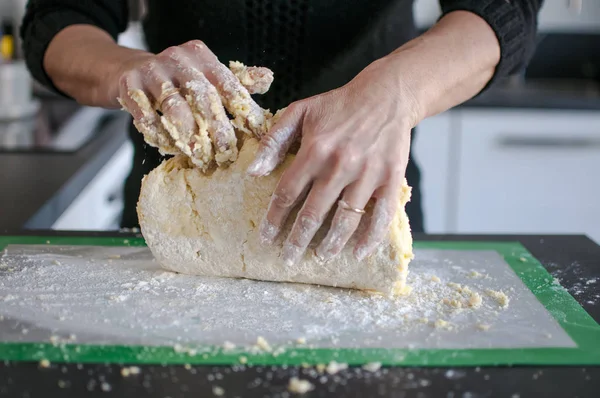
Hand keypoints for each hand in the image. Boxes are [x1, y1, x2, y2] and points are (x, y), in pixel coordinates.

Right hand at [116, 40, 273, 168]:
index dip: (244, 110)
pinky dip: (159, 135)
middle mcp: (177, 59)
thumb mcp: (206, 73)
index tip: (258, 134)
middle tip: (226, 153)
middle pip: (203, 96)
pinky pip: (145, 115)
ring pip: (173, 107)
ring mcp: (151, 70)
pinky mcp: (128, 85)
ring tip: (199, 157)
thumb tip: (268, 78)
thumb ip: (237, 80)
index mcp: (201, 56)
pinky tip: (170, 149)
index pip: (228, 83)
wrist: (127, 70)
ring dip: (188, 136)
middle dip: (217, 128)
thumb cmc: (176, 78)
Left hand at [247, 59, 418, 264]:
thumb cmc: (339, 105)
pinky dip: (370, 238)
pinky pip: (382, 215)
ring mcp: (368, 174)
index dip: (274, 219)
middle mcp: (340, 165)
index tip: (265, 238)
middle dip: (298, 240)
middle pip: (314, 213)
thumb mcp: (300, 111)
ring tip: (319, 258)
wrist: (386, 95)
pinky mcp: (391, 178)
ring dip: (331, 244)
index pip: (288, 193)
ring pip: (346, 219)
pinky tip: (358, 254)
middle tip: (288, 259)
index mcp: (315, 149)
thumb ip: (274, 140)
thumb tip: (254, 173)